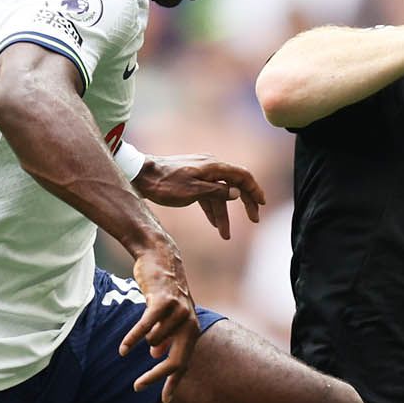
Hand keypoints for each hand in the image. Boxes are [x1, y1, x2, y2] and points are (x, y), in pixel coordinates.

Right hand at [116, 240, 198, 402]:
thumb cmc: (162, 288)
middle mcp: (189, 323)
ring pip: (156, 343)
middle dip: (157, 378)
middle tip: (137, 387)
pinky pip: (146, 327)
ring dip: (141, 345)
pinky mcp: (164, 302)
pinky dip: (133, 339)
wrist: (160, 258)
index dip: (173, 383)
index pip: (184, 363)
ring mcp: (179, 313)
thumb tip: (156, 355)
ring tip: (126, 348)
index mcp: (191, 330)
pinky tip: (123, 349)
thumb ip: (166, 336)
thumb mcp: (167, 316)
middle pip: (177, 361)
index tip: (164, 401)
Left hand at [132, 154, 265, 239]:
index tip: (262, 204)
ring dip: (224, 214)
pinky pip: (208, 195)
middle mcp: (210, 167)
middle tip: (254, 220)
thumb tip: (236, 194)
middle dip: (245, 203)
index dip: (255, 190)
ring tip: (225, 235)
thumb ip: (216, 193)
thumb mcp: (192, 192)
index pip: (242, 176)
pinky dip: (212, 209)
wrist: (141, 175)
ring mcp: (201, 173)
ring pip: (219, 194)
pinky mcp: (192, 180)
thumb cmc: (165, 184)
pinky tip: (214, 225)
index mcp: (213, 167)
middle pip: (235, 185)